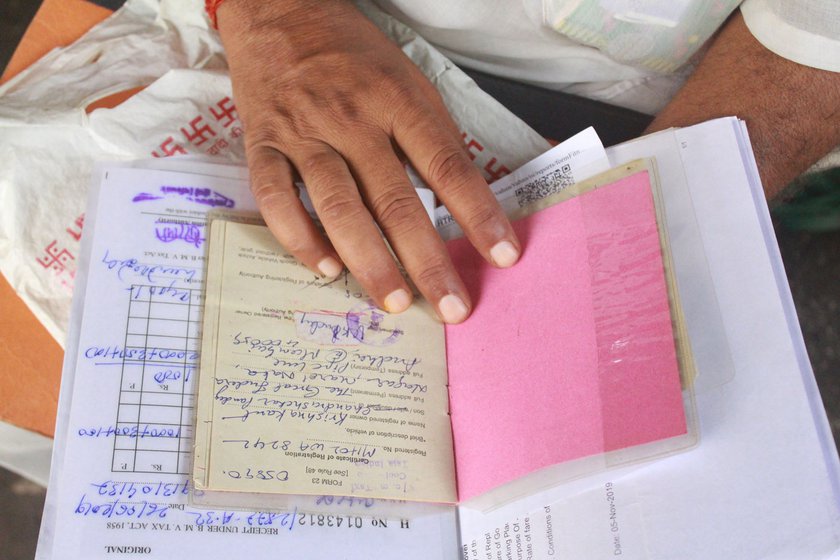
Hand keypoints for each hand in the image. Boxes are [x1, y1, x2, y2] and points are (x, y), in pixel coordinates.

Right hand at [217, 0, 520, 322]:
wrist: (279, 10)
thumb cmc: (352, 53)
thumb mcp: (406, 78)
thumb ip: (430, 135)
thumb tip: (461, 199)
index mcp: (396, 99)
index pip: (448, 166)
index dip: (479, 214)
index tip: (503, 256)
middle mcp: (351, 119)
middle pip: (395, 198)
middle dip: (427, 259)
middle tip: (451, 306)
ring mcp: (303, 133)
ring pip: (338, 206)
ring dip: (368, 260)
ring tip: (395, 302)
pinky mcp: (261, 145)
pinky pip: (275, 198)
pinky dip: (299, 238)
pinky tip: (324, 268)